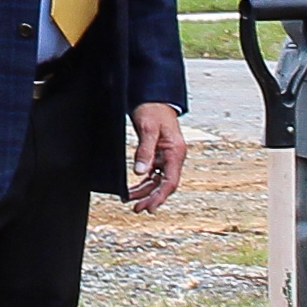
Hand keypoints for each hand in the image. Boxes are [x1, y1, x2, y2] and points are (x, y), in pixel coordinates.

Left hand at [128, 99, 190, 215]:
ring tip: (131, 201)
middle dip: (151, 198)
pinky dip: (143, 183)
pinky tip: (133, 190)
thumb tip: (139, 173)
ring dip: (145, 192)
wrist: (153, 98)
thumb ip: (144, 151)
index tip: (150, 207)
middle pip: (164, 185)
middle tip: (137, 209)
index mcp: (176, 152)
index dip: (160, 196)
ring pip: (157, 181)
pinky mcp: (158, 155)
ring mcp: (166, 156)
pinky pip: (152, 174)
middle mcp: (173, 157)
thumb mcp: (148, 129)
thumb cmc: (153, 110)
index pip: (170, 182)